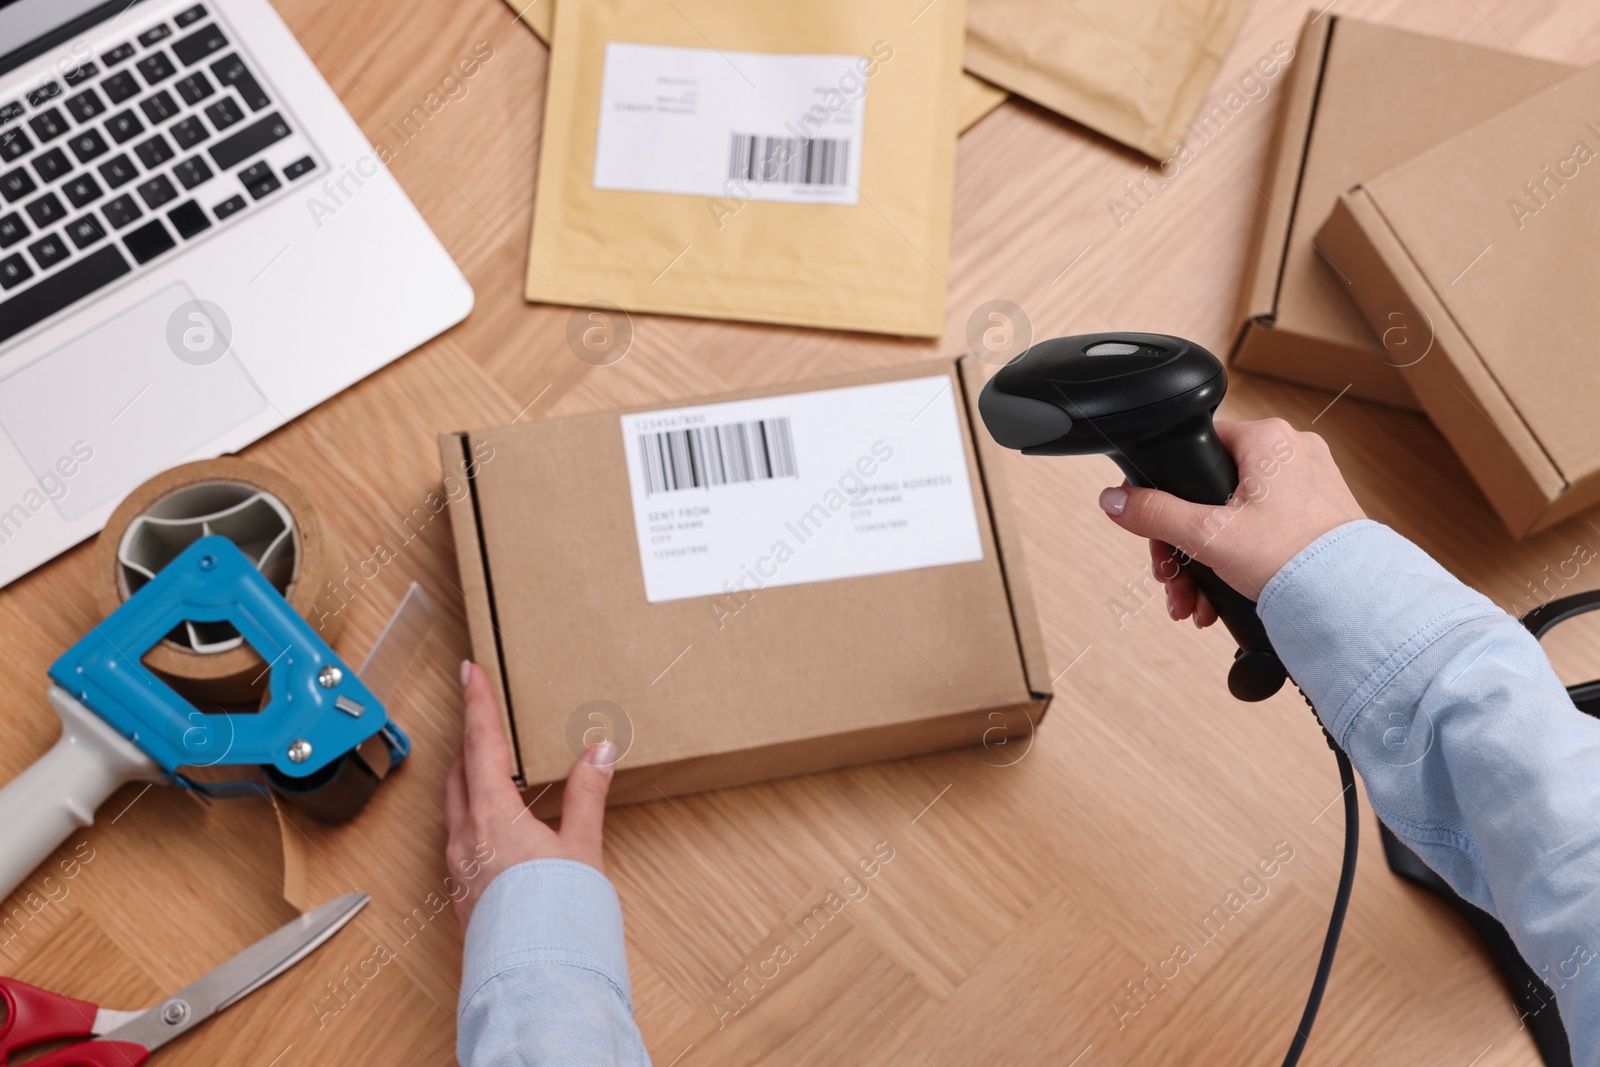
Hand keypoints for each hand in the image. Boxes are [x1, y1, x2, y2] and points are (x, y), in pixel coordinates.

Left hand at [444, 661, 616, 927]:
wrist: (535, 975)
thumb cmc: (558, 913)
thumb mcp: (581, 846)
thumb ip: (586, 795)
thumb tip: (598, 751)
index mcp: (491, 815)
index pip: (479, 744)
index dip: (476, 704)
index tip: (468, 673)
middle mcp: (464, 838)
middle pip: (458, 773)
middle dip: (469, 740)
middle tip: (479, 717)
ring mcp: (458, 868)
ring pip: (454, 807)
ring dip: (468, 779)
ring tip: (489, 768)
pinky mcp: (462, 894)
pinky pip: (459, 839)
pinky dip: (472, 815)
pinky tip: (493, 826)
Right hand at [1096, 418, 1365, 625]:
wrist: (1352, 604)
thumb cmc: (1295, 560)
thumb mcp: (1206, 536)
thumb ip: (1153, 514)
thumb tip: (1114, 500)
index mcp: (1267, 438)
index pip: (1196, 448)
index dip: (1165, 493)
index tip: (1155, 531)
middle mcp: (1293, 453)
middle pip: (1210, 493)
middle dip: (1183, 546)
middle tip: (1172, 578)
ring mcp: (1310, 485)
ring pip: (1234, 517)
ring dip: (1204, 562)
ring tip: (1194, 600)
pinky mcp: (1319, 517)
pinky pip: (1262, 532)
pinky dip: (1237, 562)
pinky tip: (1221, 597)